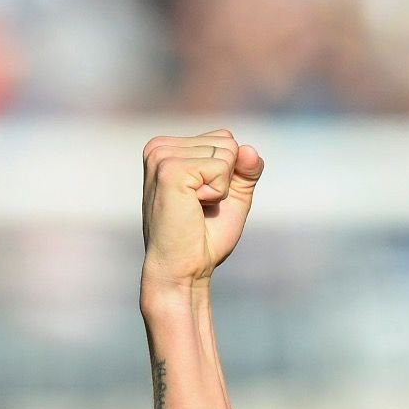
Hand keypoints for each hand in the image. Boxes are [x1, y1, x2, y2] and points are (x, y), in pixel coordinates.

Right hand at [140, 129, 264, 303]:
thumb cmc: (204, 237)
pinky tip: (194, 208)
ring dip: (221, 188)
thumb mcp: (233, 195)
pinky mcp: (170, 170)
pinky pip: (221, 168)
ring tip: (195, 208)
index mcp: (168, 148)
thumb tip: (249, 148)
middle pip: (228, 142)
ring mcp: (162, 156)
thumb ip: (246, 168)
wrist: (184, 270)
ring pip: (228, 153)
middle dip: (226, 180)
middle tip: (200, 206)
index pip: (225, 138)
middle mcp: (160, 147)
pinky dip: (218, 194)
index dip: (229, 174)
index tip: (204, 198)